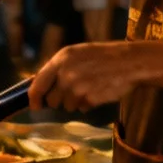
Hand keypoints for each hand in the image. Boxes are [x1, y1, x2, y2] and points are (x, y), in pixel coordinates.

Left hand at [29, 42, 143, 109]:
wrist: (129, 62)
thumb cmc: (101, 57)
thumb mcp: (75, 54)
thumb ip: (57, 68)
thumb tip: (37, 86)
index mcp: (60, 59)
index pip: (37, 85)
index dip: (34, 98)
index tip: (35, 106)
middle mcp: (66, 73)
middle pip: (51, 100)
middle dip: (59, 100)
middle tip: (73, 91)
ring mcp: (78, 88)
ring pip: (67, 107)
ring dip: (75, 102)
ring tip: (89, 87)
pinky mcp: (90, 99)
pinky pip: (82, 109)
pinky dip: (88, 104)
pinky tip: (97, 91)